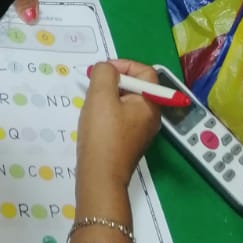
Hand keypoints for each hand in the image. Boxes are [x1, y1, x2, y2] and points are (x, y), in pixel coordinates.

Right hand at [77, 61, 161, 187]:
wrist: (99, 177)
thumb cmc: (102, 134)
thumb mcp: (101, 95)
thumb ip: (105, 73)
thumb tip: (107, 68)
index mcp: (150, 105)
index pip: (145, 72)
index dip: (125, 65)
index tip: (104, 71)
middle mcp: (150, 118)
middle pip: (135, 87)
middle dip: (113, 81)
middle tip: (95, 87)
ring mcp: (139, 132)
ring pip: (125, 102)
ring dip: (108, 97)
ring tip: (92, 104)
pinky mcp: (128, 142)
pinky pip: (120, 117)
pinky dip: (107, 112)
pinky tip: (93, 120)